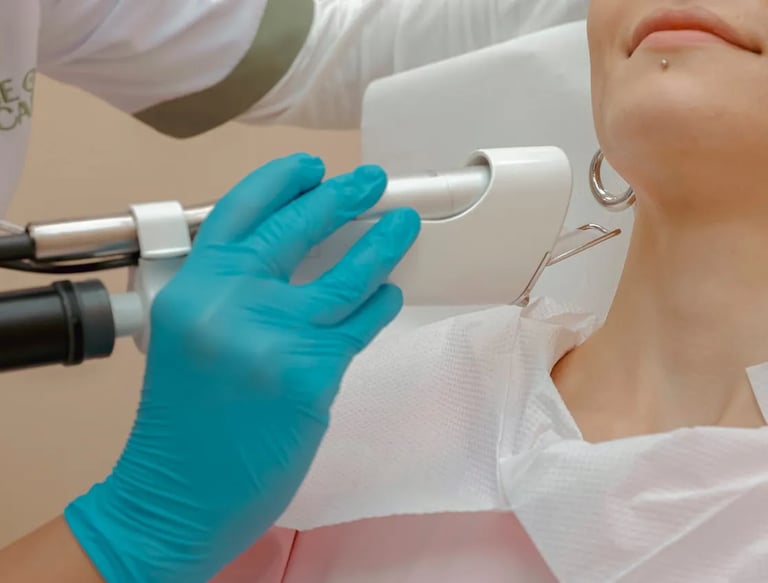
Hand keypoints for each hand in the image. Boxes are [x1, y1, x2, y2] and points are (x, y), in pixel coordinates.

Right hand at [64, 153, 419, 580]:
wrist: (180, 492)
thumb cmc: (183, 424)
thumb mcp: (191, 338)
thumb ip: (233, 292)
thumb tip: (298, 256)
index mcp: (193, 289)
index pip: (241, 210)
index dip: (281, 179)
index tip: (311, 167)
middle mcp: (231, 302)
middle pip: (298, 228)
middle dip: (342, 196)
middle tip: (370, 181)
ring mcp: (276, 335)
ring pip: (346, 273)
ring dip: (381, 242)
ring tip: (402, 222)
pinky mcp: (314, 370)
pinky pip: (360, 323)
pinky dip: (380, 303)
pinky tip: (389, 292)